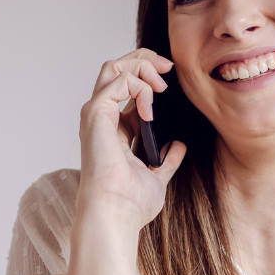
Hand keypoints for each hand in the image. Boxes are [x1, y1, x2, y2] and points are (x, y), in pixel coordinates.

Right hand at [65, 49, 186, 274]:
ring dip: (141, 67)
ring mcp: (97, 115)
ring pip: (113, 68)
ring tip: (162, 83)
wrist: (117, 214)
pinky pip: (118, 81)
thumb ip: (167, 160)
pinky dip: (139, 87)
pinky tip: (151, 109)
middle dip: (143, 60)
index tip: (170, 80)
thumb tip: (178, 146)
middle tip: (168, 67)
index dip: (148, 78)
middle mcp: (102, 119)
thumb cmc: (131, 203)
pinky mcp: (96, 114)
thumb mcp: (157, 176)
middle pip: (116, 70)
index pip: (126, 90)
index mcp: (114, 130)